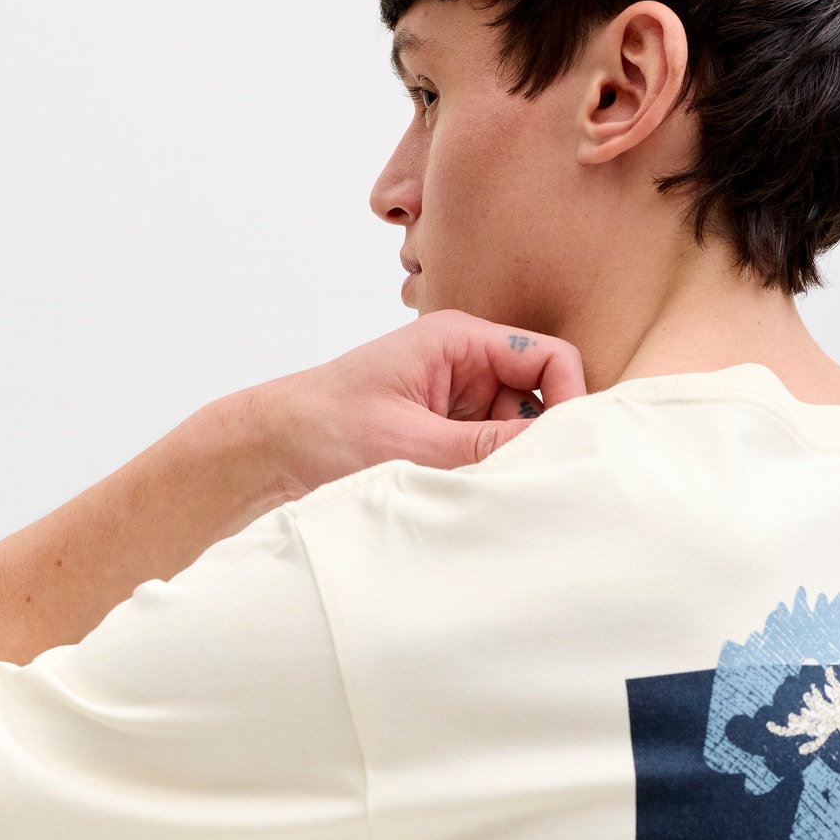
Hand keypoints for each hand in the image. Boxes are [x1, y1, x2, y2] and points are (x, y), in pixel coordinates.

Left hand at [239, 310, 585, 507]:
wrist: (268, 453)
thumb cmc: (324, 429)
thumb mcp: (413, 442)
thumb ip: (487, 445)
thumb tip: (553, 452)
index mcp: (459, 341)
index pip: (550, 359)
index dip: (570, 400)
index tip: (566, 449)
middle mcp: (465, 365)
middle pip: (540, 398)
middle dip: (538, 440)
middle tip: (528, 483)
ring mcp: (456, 402)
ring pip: (516, 432)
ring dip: (508, 464)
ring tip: (484, 494)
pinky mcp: (443, 436)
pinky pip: (488, 454)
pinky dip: (487, 477)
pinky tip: (469, 498)